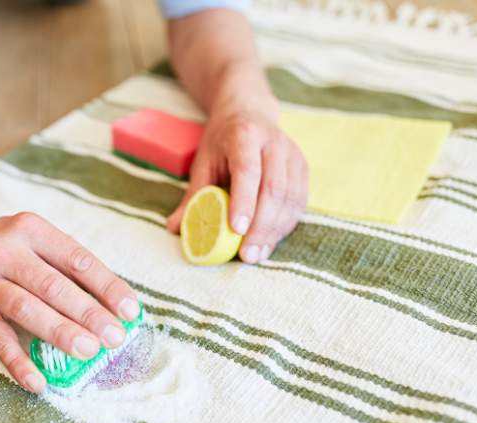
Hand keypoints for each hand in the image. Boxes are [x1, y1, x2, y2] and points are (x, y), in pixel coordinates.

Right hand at [0, 212, 138, 392]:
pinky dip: (17, 362)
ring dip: (60, 332)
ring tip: (89, 351)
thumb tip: (114, 304)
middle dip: (88, 313)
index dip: (107, 286)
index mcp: (31, 229)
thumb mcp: (35, 240)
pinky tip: (38, 382)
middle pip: (53, 285)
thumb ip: (67, 266)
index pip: (77, 259)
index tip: (130, 311)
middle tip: (115, 338)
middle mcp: (5, 250)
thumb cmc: (6, 245)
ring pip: (26, 309)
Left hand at [167, 110, 308, 262]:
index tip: (237, 229)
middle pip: (273, 188)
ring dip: (274, 231)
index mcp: (244, 136)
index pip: (247, 170)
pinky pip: (298, 202)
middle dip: (261, 226)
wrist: (250, 114)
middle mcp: (274, 143)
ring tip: (257, 254)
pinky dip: (284, 226)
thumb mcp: (203, 162)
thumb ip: (193, 195)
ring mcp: (293, 155)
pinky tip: (269, 241)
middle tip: (247, 255)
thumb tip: (174, 227)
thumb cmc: (222, 143)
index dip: (244, 201)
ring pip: (290, 198)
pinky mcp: (303, 169)